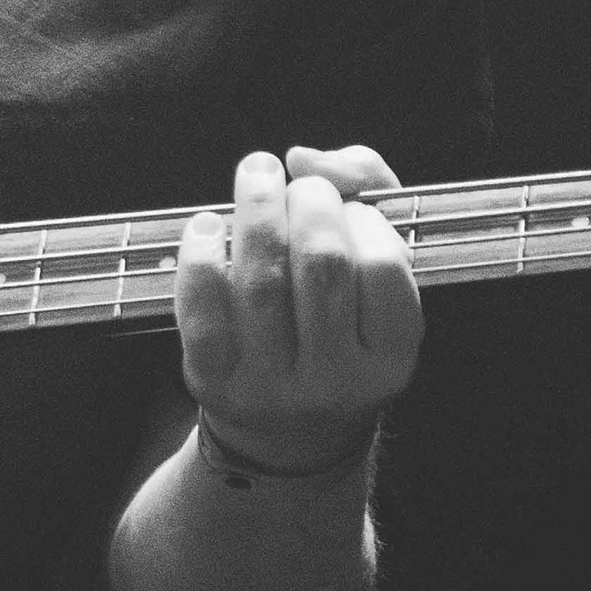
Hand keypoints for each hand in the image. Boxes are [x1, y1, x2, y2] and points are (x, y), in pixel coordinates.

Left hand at [173, 146, 418, 470]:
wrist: (287, 432)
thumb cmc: (337, 325)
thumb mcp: (374, 272)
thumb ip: (367, 192)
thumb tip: (307, 158)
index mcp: (390, 356)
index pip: (385, 269)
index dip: (363, 219)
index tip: (348, 205)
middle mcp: (336, 378)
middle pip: (322, 266)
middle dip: (309, 202)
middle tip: (299, 185)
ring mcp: (272, 384)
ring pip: (261, 282)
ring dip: (255, 210)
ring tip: (256, 173)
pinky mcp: (215, 381)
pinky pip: (203, 313)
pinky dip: (200, 258)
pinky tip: (207, 224)